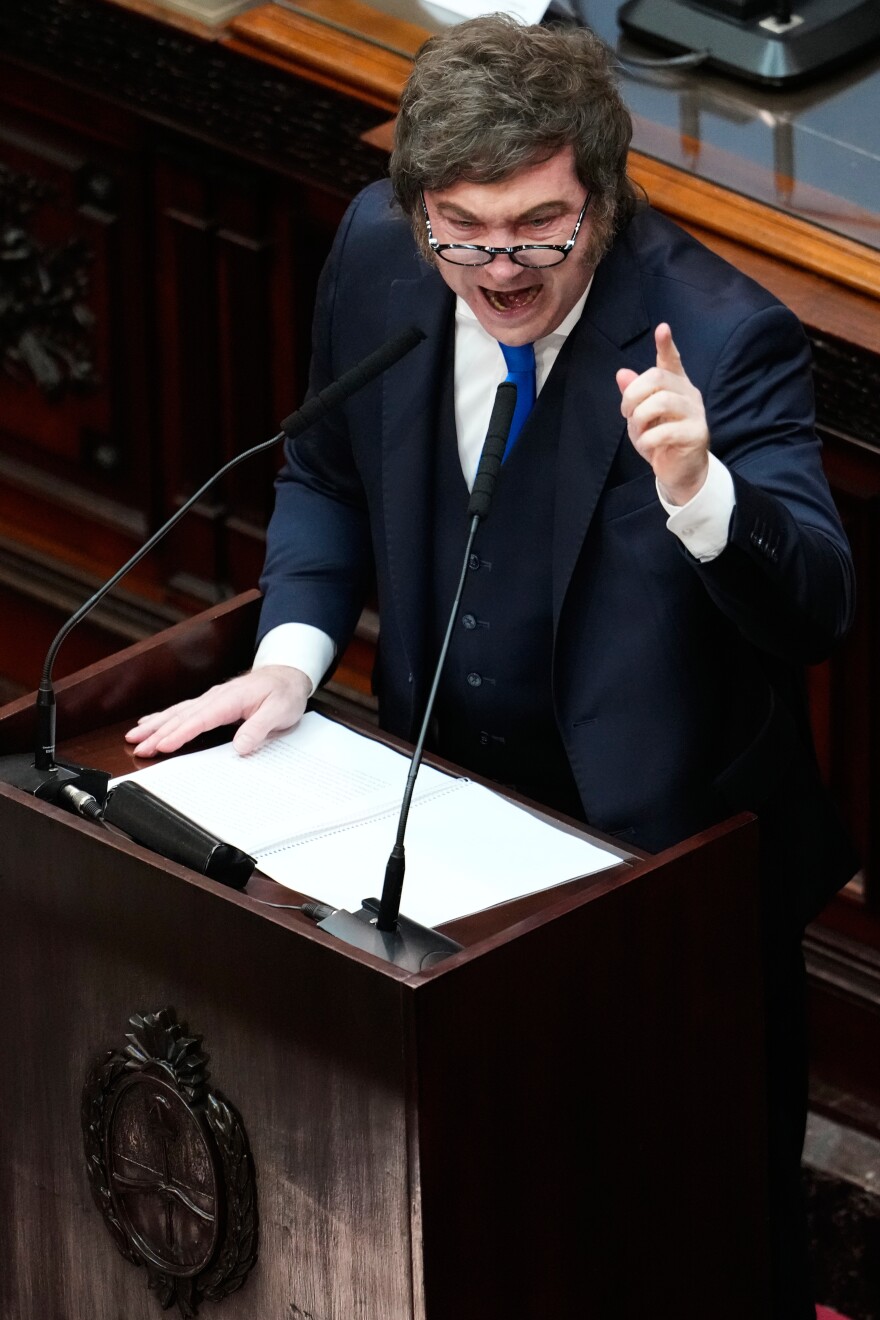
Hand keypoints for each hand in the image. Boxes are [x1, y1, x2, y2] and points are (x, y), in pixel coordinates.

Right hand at [125, 665, 311, 757]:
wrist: (288, 675)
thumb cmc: (284, 693)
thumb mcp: (280, 712)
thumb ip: (259, 728)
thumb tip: (240, 747)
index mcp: (230, 699)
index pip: (200, 719)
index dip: (180, 734)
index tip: (163, 746)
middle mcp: (216, 697)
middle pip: (182, 716)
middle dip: (158, 732)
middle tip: (138, 747)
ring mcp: (212, 699)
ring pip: (178, 712)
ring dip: (155, 725)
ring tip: (134, 736)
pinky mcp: (212, 702)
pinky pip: (183, 710)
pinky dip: (164, 717)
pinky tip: (151, 723)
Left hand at [616, 323, 709, 505]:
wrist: (678, 472)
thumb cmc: (659, 440)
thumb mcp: (640, 417)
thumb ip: (634, 396)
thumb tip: (622, 373)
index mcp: (676, 386)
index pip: (672, 361)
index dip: (666, 345)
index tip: (662, 328)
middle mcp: (688, 394)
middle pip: (658, 378)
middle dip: (633, 394)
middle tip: (626, 413)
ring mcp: (695, 413)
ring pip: (662, 401)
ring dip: (640, 417)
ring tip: (638, 432)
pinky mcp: (697, 434)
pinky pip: (665, 430)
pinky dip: (648, 439)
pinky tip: (648, 446)